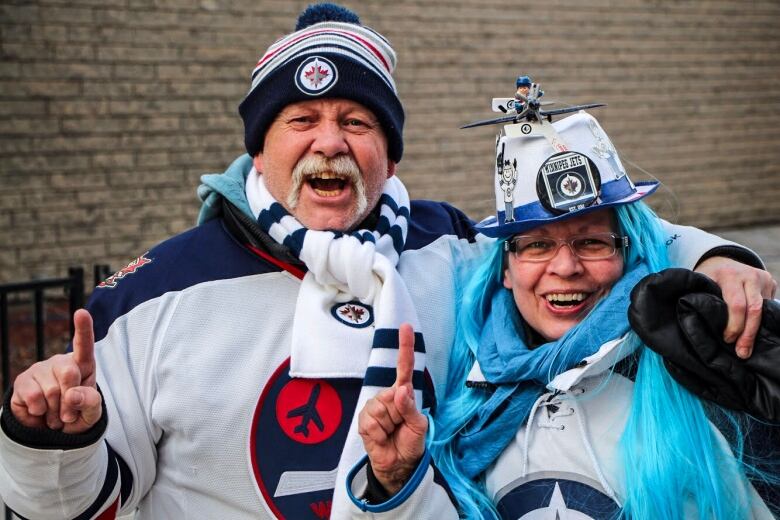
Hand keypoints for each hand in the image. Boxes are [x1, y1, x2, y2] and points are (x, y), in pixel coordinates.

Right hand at [10, 309, 101, 433]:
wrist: (50, 432)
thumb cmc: (76, 414)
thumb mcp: (92, 411)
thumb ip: (90, 402)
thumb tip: (72, 394)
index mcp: (82, 365)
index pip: (84, 345)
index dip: (83, 328)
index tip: (81, 312)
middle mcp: (60, 363)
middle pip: (69, 373)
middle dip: (71, 400)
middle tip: (69, 413)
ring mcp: (39, 370)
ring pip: (51, 390)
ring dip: (56, 411)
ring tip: (56, 414)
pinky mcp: (22, 382)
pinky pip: (33, 397)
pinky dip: (40, 411)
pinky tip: (40, 411)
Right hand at [358, 323, 427, 494]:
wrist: (397, 465)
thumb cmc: (410, 442)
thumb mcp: (418, 426)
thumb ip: (409, 408)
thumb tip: (400, 390)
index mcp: (404, 393)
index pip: (404, 367)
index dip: (405, 346)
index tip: (406, 327)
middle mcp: (388, 396)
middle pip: (392, 394)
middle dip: (399, 412)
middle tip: (400, 426)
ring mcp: (374, 407)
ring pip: (380, 408)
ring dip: (389, 424)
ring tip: (391, 432)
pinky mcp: (364, 420)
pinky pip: (371, 421)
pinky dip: (379, 432)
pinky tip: (381, 437)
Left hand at [695, 257, 777, 357]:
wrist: (722, 261)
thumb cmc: (708, 277)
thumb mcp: (701, 283)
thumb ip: (702, 299)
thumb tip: (700, 325)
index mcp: (729, 275)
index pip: (737, 305)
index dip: (734, 325)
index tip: (727, 339)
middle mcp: (749, 275)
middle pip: (755, 310)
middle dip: (748, 333)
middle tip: (742, 352)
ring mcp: (763, 278)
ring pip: (764, 310)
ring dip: (756, 330)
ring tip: (747, 348)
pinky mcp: (771, 283)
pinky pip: (768, 306)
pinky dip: (761, 321)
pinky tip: (754, 334)